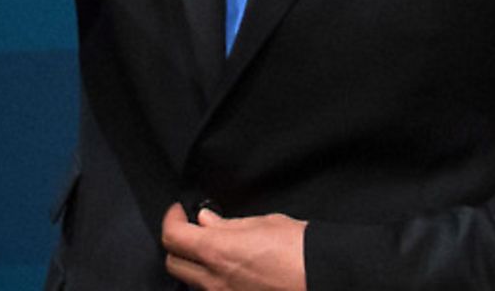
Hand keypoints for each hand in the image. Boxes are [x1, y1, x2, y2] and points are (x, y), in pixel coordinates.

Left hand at [161, 203, 307, 290]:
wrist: (322, 275)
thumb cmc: (299, 248)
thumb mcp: (263, 223)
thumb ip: (227, 224)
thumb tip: (206, 220)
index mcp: (217, 251)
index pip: (173, 236)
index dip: (172, 219)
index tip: (179, 212)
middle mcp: (213, 279)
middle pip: (173, 263)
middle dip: (178, 243)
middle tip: (192, 229)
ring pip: (191, 281)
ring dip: (194, 263)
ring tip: (215, 248)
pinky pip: (211, 290)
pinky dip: (212, 278)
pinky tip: (230, 267)